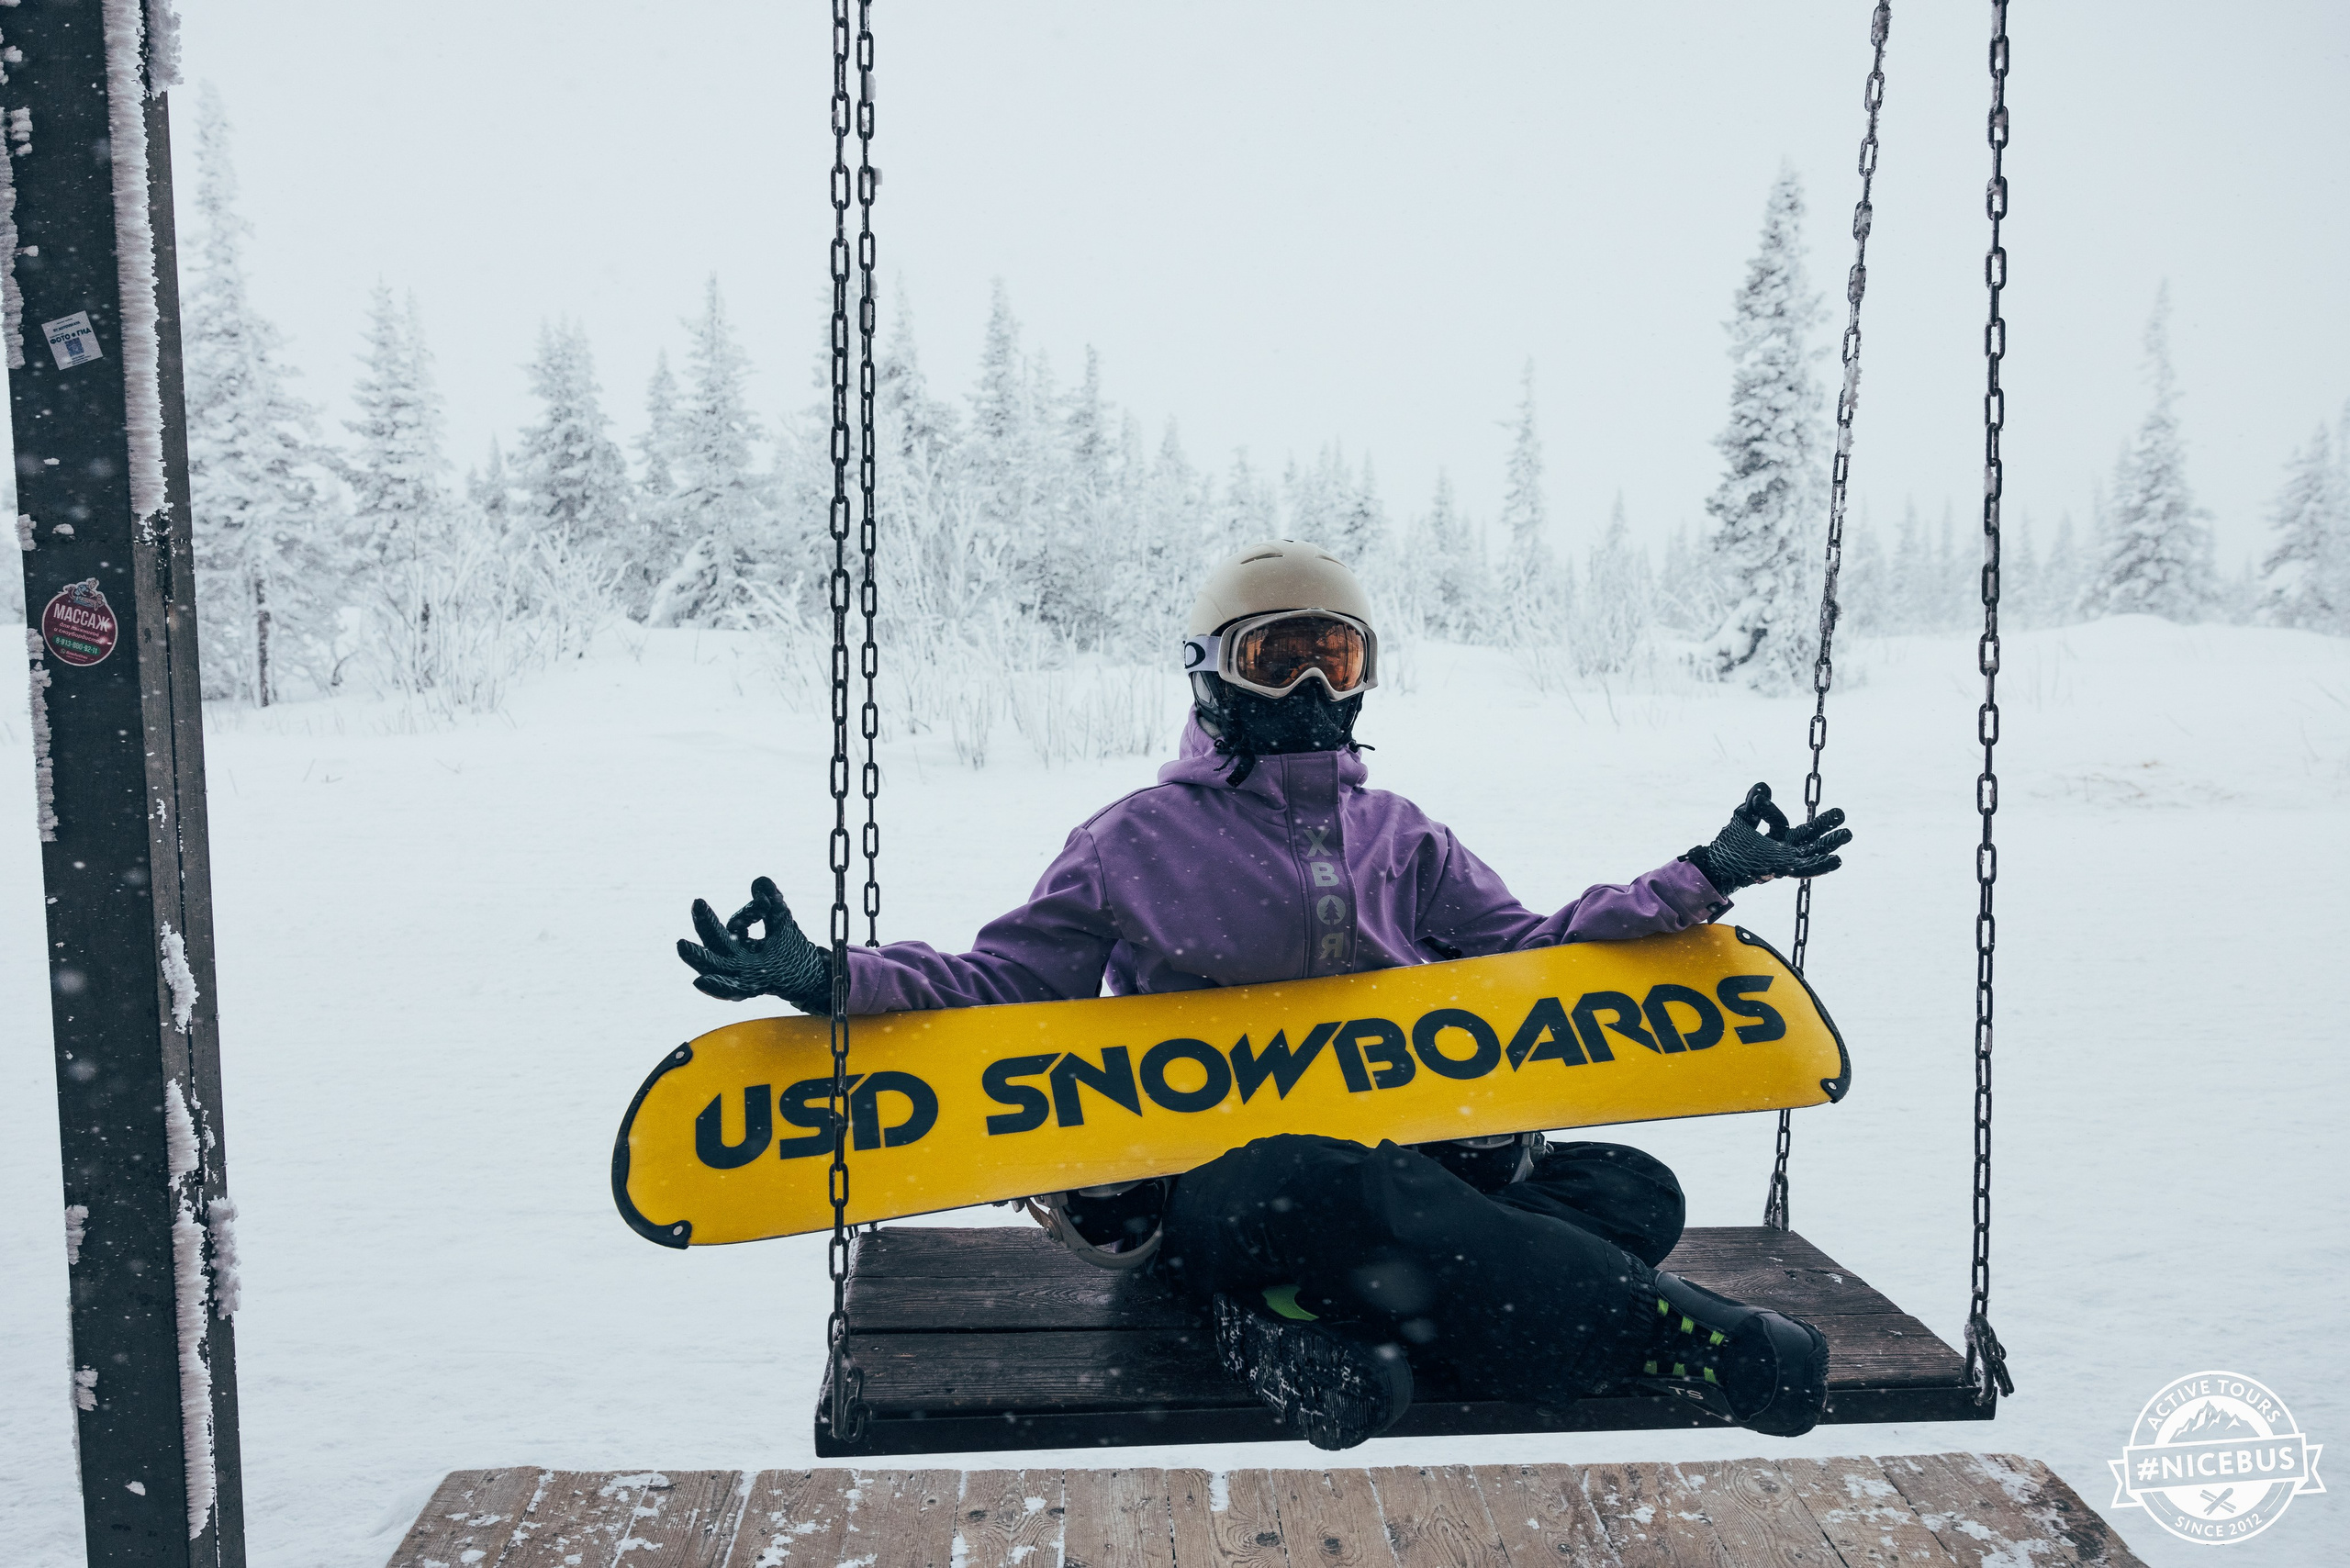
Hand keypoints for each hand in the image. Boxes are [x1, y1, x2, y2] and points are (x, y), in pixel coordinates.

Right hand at [676, 876, 833, 1011]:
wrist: (813, 980)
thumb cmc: (794, 953)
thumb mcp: (782, 923)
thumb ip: (772, 904)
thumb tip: (760, 881)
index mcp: (739, 946)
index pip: (733, 926)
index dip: (748, 912)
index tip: (766, 903)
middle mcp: (735, 962)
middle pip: (714, 942)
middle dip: (705, 924)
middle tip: (697, 904)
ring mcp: (741, 977)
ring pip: (713, 966)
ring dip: (698, 956)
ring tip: (682, 945)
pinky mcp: (752, 990)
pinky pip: (730, 991)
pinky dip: (717, 986)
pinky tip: (699, 982)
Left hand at [1685, 783, 1851, 894]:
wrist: (1714, 866)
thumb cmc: (1727, 848)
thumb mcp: (1742, 820)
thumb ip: (1753, 804)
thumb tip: (1762, 785)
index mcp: (1777, 840)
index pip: (1783, 823)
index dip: (1769, 810)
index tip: (1757, 801)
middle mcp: (1785, 851)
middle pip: (1811, 839)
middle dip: (1827, 828)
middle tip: (1842, 814)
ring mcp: (1784, 862)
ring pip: (1812, 854)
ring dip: (1829, 845)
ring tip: (1847, 834)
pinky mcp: (1782, 871)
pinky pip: (1805, 870)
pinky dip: (1820, 865)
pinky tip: (1837, 860)